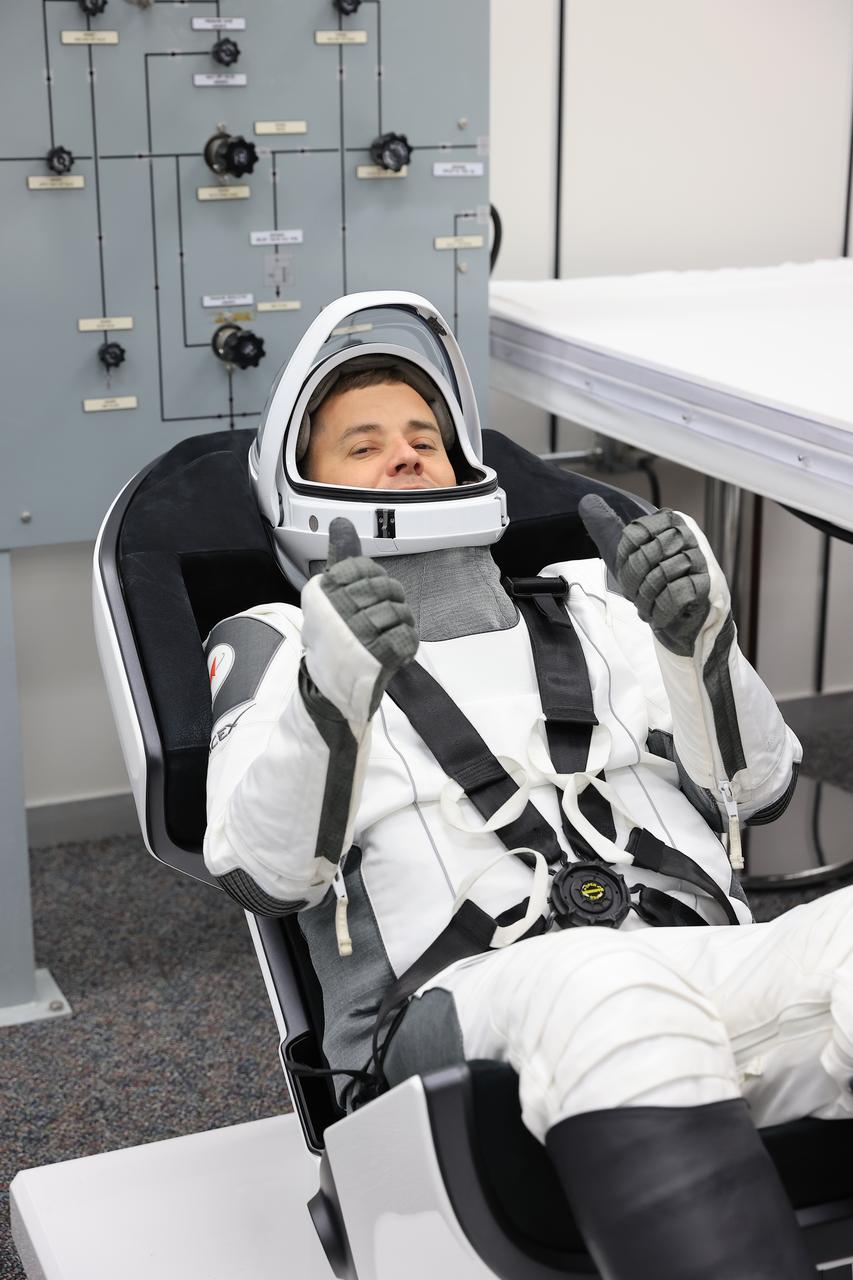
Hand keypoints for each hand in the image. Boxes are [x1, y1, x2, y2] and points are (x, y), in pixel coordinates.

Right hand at [300, 518, 417, 721]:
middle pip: (387, 588)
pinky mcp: (378, 655)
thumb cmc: (331, 640)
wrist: (327, 689)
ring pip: (400, 611)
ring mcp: (358, 633)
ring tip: (385, 635)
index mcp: (324, 592)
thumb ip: (339, 558)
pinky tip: (393, 649)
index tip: (368, 596)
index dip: (374, 581)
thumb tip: (341, 523)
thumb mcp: (327, 596)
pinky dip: (406, 643)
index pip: (364, 567)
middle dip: (391, 602)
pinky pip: (408, 636)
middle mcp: (338, 610)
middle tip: (380, 618)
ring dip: (400, 624)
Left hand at [578, 496, 710, 656]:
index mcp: (671, 521)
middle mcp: (689, 535)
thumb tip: (587, 502)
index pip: (635, 533)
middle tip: (636, 594)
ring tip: (648, 604)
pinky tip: (659, 613)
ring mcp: (701, 559)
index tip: (627, 571)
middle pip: (646, 554)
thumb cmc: (659, 581)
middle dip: (634, 581)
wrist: (688, 617)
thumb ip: (608, 527)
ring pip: (660, 575)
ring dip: (647, 598)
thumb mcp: (629, 552)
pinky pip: (675, 594)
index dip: (625, 559)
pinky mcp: (706, 584)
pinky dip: (660, 609)